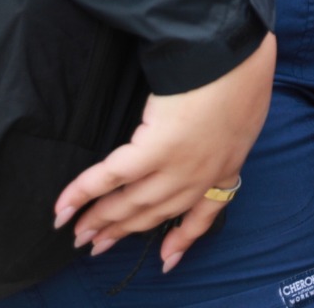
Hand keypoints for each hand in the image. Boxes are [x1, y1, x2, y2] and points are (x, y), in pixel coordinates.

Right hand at [53, 33, 276, 273]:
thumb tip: (212, 127)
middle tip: (96, 246)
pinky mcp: (155, 149)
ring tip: (77, 233)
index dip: (183, 239)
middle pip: (156, 213)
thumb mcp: (248, 110)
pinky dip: (84, 192)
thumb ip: (228, 130)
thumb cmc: (243, 68)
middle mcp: (200, 176)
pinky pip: (112, 176)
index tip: (166, 259)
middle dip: (123, 231)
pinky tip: (65, 206)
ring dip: (100, 220)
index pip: (205, 213)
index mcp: (227, 165)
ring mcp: (177, 166)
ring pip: (132, 203)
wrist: (235, 53)